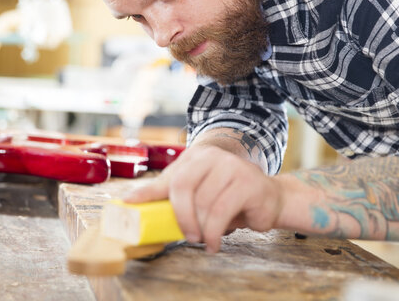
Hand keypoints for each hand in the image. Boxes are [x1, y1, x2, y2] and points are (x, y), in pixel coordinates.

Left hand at [124, 144, 283, 252]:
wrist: (270, 197)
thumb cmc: (229, 198)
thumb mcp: (200, 193)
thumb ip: (174, 195)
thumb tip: (135, 202)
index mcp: (197, 156)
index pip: (169, 176)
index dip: (147, 191)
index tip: (128, 203)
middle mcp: (213, 156)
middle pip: (183, 186)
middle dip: (181, 216)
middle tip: (187, 236)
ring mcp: (231, 166)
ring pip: (203, 202)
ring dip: (202, 229)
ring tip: (205, 240)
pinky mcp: (247, 182)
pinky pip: (221, 211)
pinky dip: (214, 232)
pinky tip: (214, 242)